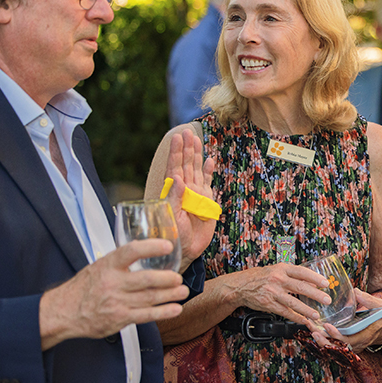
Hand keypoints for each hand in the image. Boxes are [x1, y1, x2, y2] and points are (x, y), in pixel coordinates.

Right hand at [39, 239, 189, 349]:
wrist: (64, 312)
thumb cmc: (83, 288)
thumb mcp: (98, 266)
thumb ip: (120, 261)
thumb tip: (145, 250)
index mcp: (107, 265)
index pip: (130, 251)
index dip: (150, 247)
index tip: (167, 246)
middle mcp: (112, 283)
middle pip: (146, 279)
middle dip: (167, 279)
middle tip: (179, 277)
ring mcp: (116, 302)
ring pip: (150, 298)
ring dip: (170, 295)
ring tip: (183, 292)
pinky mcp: (120, 318)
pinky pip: (146, 315)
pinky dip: (163, 312)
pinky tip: (175, 309)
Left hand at [163, 130, 216, 266]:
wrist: (186, 250)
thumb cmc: (173, 236)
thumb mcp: (171, 217)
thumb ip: (174, 198)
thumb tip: (177, 178)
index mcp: (173, 192)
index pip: (174, 168)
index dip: (176, 153)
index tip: (177, 138)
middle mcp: (184, 190)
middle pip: (185, 165)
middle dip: (186, 148)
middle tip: (187, 132)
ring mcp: (196, 194)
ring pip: (196, 170)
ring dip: (196, 155)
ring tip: (196, 139)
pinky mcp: (206, 202)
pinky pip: (208, 183)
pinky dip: (208, 171)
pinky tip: (209, 160)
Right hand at [223, 262, 330, 325]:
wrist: (241, 286)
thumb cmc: (260, 277)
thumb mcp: (276, 270)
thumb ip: (292, 275)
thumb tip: (311, 281)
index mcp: (282, 269)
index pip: (301, 272)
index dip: (315, 277)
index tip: (325, 283)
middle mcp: (278, 279)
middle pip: (300, 287)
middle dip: (315, 294)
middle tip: (326, 300)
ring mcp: (273, 292)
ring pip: (293, 302)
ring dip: (306, 309)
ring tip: (316, 314)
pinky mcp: (268, 304)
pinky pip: (284, 312)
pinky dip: (295, 317)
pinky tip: (303, 320)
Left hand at [310, 288, 381, 351]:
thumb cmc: (380, 317)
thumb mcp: (380, 306)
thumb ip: (368, 300)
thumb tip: (355, 292)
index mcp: (366, 334)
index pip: (350, 340)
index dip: (338, 336)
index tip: (327, 326)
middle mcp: (357, 344)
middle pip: (338, 347)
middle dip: (325, 340)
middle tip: (314, 331)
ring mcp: (351, 346)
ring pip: (334, 348)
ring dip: (321, 341)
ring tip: (311, 330)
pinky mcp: (346, 345)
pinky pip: (333, 346)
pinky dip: (323, 340)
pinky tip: (314, 330)